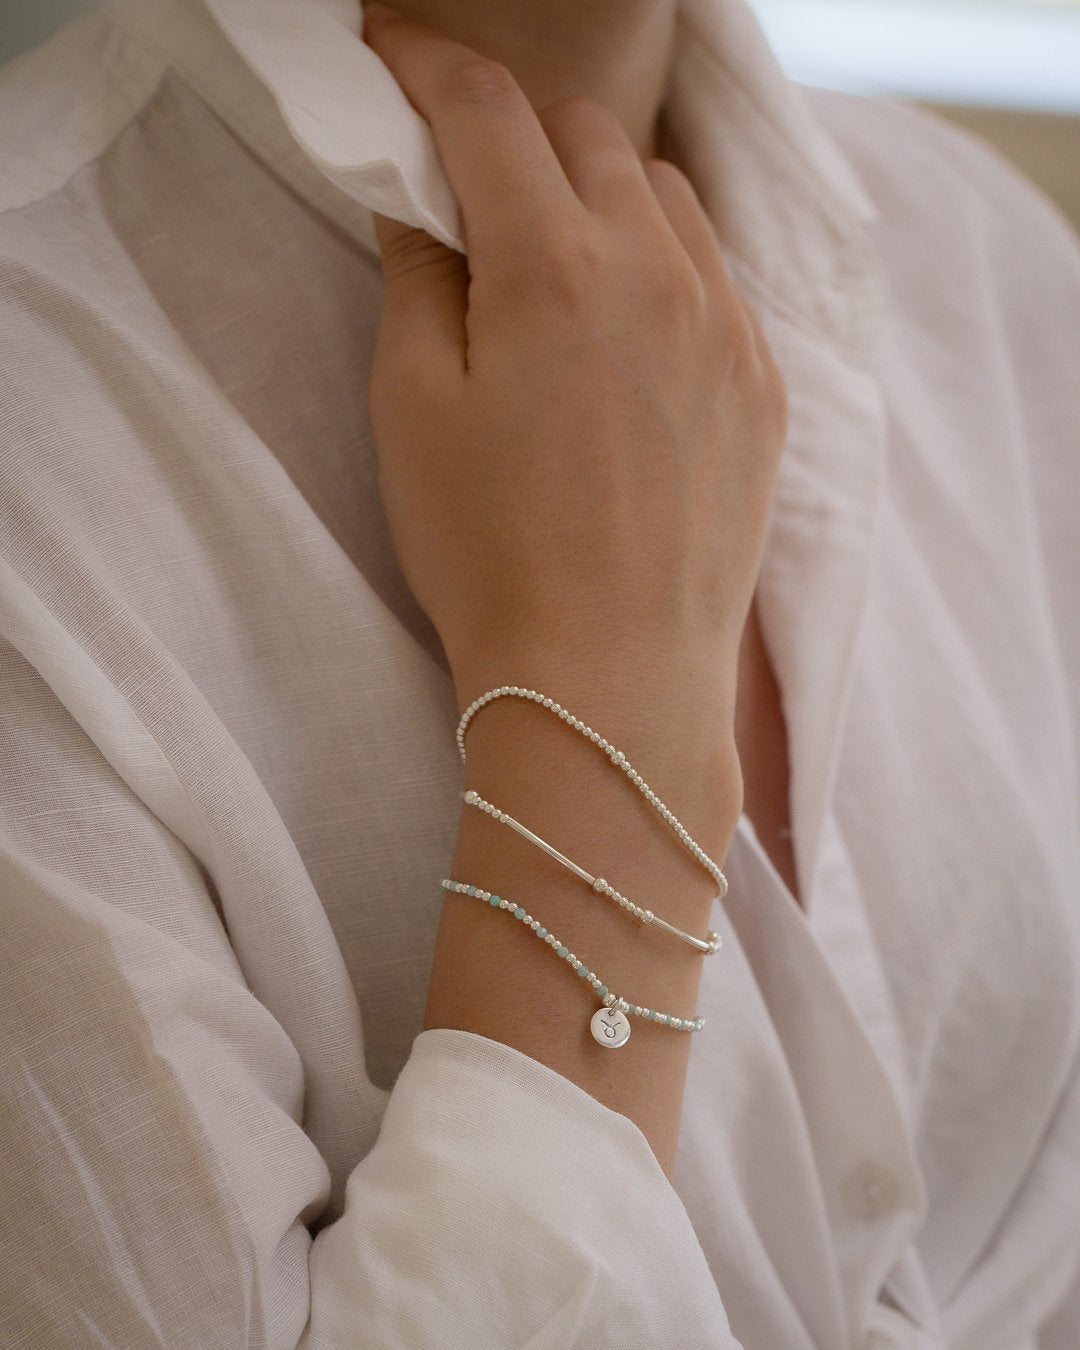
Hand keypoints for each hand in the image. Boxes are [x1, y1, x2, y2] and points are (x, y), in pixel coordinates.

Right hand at [363, 7, 786, 743]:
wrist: (610, 681)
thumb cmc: (491, 557)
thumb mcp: (413, 408)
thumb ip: (419, 274)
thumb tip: (427, 198)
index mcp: (554, 263)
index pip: (486, 111)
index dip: (426, 69)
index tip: (392, 64)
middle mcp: (658, 270)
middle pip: (583, 136)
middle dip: (516, 135)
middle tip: (469, 188)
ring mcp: (727, 326)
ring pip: (663, 196)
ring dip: (599, 195)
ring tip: (553, 262)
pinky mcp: (764, 385)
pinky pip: (715, 276)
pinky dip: (662, 265)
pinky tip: (626, 330)